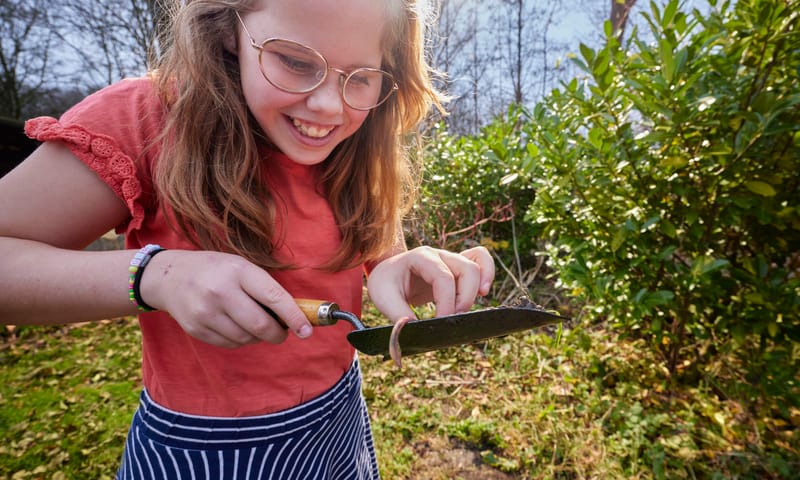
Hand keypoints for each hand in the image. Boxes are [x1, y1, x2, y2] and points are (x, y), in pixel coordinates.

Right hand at [138, 250, 312, 347]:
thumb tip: (297, 316)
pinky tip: (235, 326)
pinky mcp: (196, 329)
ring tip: (253, 323)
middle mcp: (221, 291)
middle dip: (277, 334)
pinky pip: (230, 344)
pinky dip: (240, 340)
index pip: (274, 297)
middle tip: (281, 332)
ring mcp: (206, 312)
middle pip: (261, 325)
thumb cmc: (216, 270)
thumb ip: (266, 288)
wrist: (170, 276)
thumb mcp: (241, 267)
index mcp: (238, 271)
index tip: (307, 331)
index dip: (294, 317)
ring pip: (246, 338)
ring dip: (258, 337)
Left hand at [366, 246, 494, 321]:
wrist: (388, 274)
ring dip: (476, 290)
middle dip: (464, 298)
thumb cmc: (386, 283)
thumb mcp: (383, 297)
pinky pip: (481, 259)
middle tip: (452, 320)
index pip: (443, 277)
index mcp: (420, 257)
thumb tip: (413, 328)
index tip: (441, 322)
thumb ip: (397, 313)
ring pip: (476, 266)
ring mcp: (450, 259)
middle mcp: (439, 255)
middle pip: (467, 269)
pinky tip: (483, 292)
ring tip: (466, 310)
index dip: (447, 302)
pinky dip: (487, 273)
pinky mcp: (457, 268)